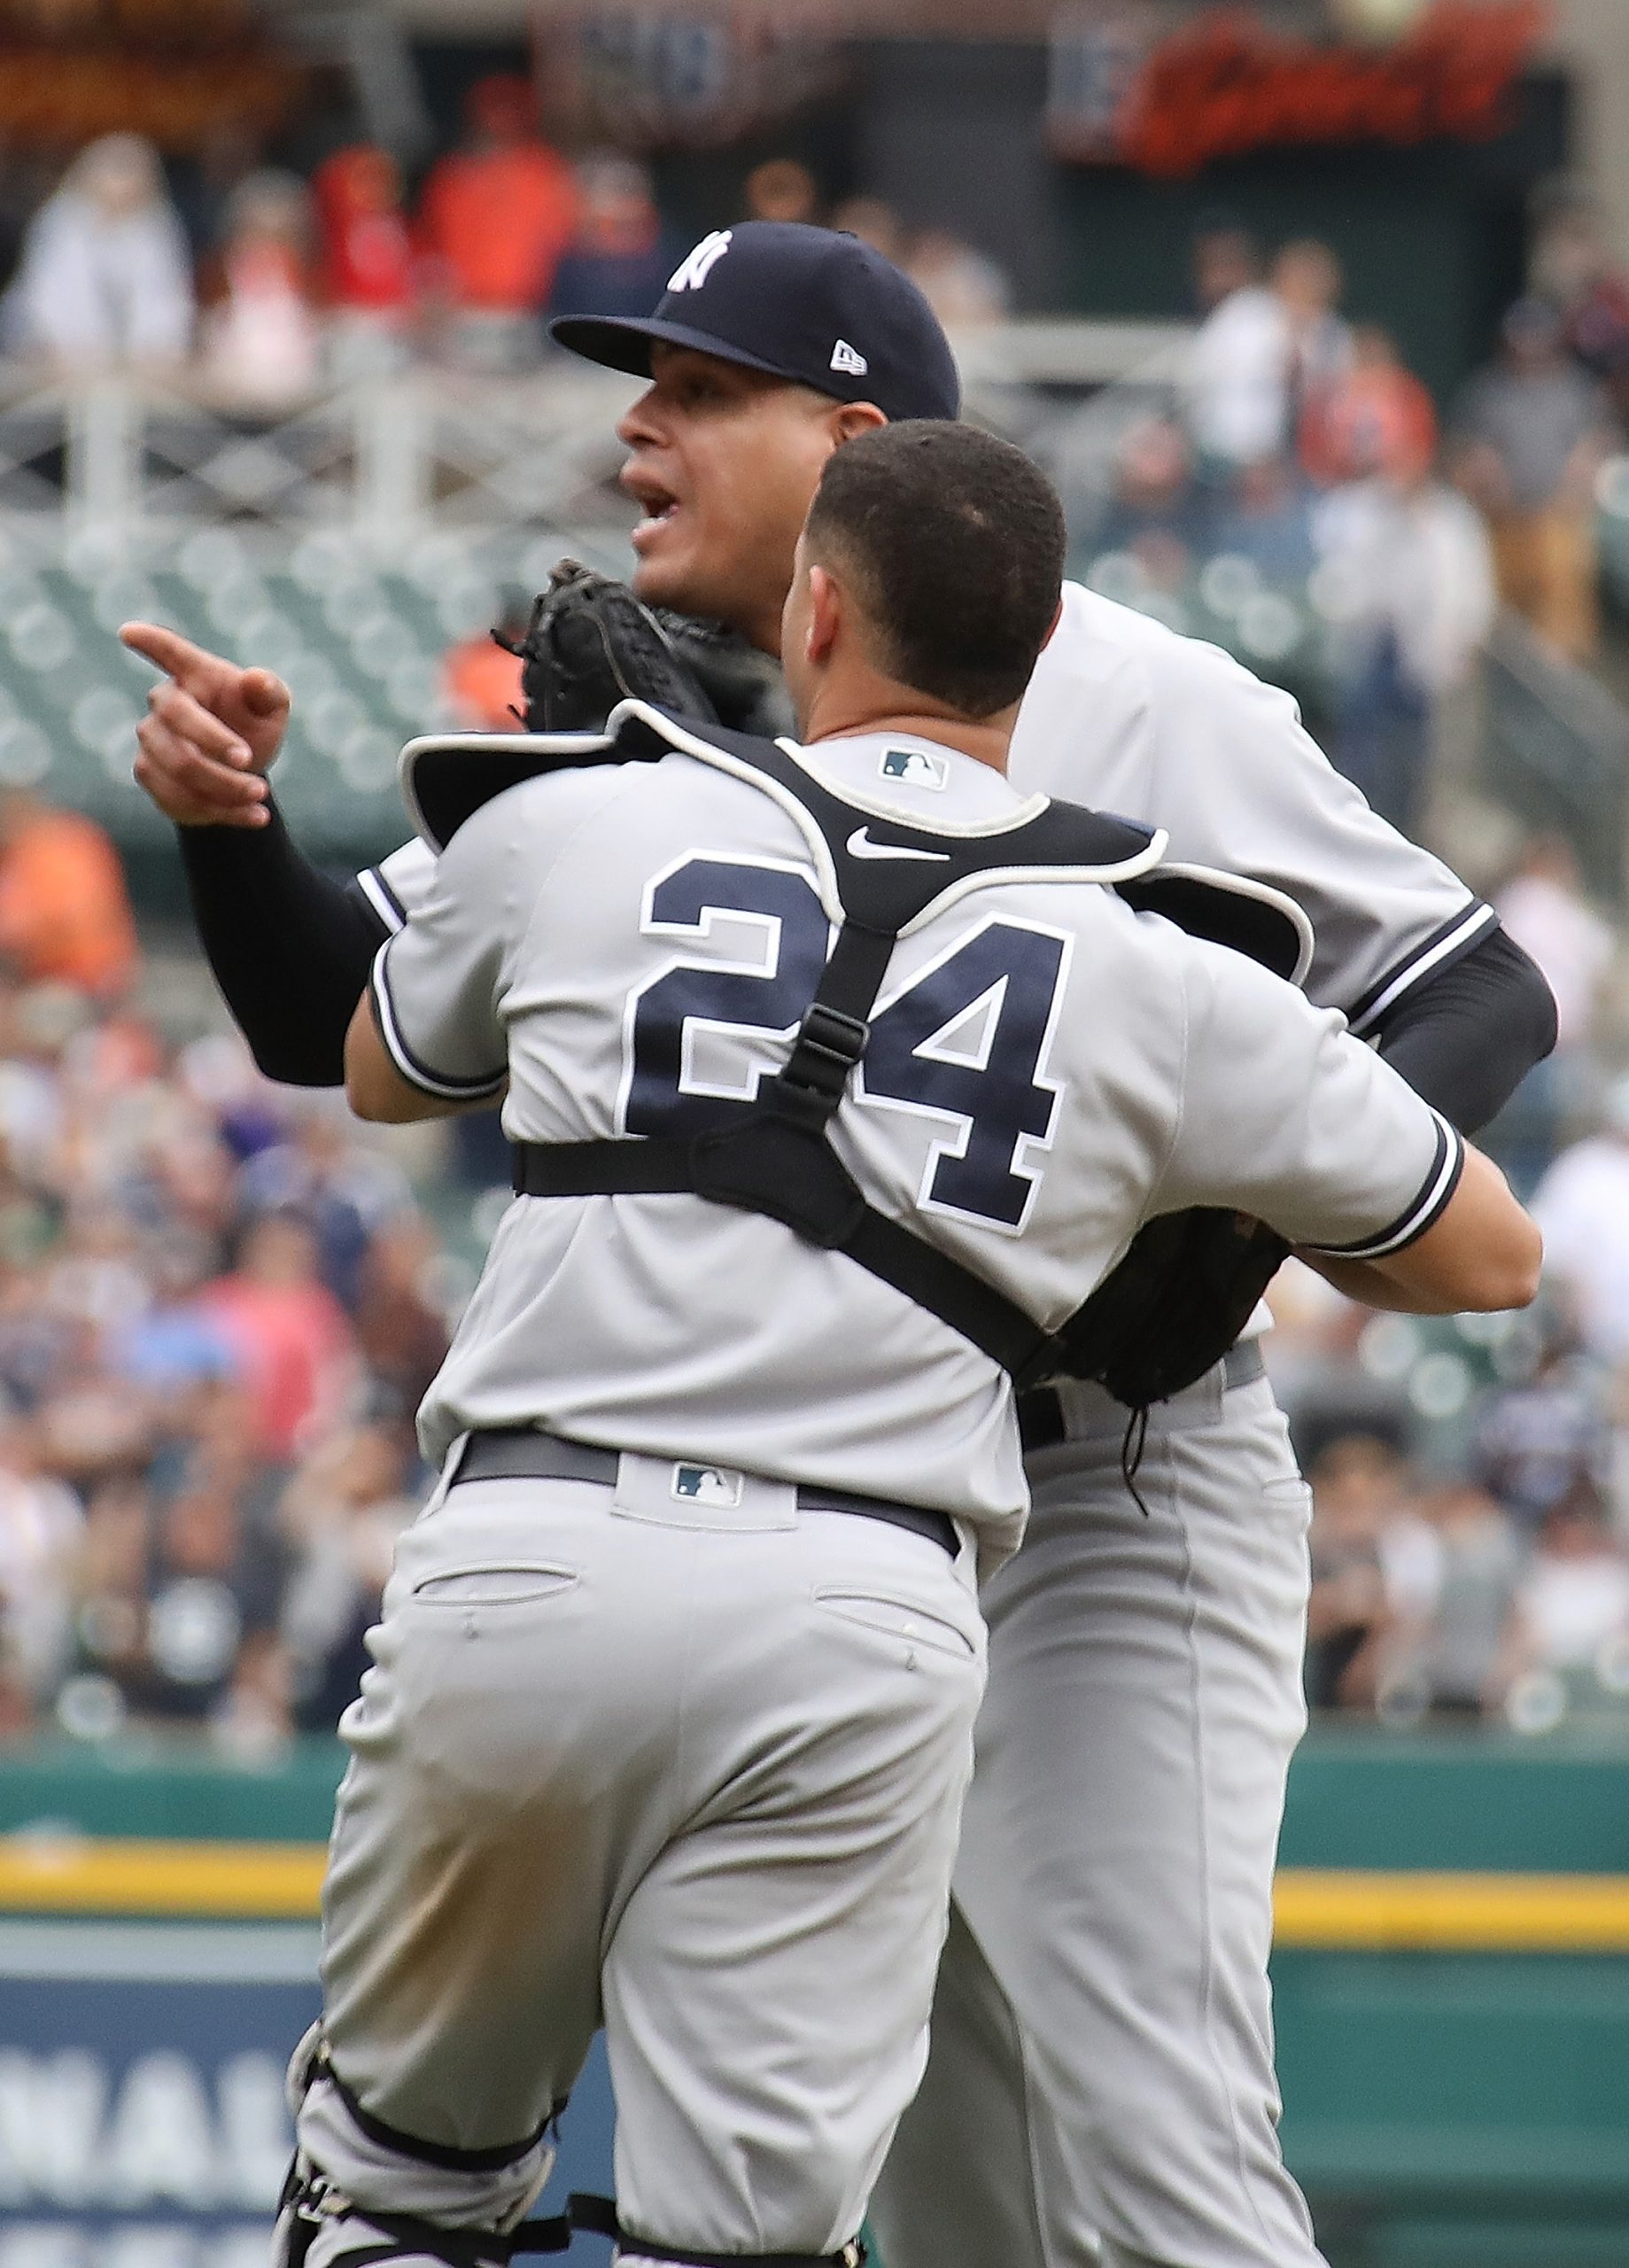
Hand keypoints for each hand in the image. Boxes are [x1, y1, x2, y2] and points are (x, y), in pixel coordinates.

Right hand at [120, 621, 290, 828]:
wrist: (242, 769)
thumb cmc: (254, 723)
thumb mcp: (272, 708)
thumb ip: (268, 693)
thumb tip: (255, 680)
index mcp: (195, 674)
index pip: (169, 652)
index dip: (150, 642)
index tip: (128, 632)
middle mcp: (164, 703)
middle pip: (176, 722)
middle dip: (216, 746)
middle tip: (252, 765)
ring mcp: (150, 740)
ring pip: (178, 767)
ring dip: (225, 786)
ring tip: (260, 795)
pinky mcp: (150, 775)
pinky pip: (178, 797)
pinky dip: (222, 811)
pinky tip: (253, 816)